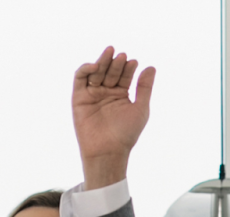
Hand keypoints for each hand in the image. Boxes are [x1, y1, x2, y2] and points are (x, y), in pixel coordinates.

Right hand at [72, 46, 155, 188]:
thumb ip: (144, 88)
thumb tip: (151, 67)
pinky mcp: (79, 98)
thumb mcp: (140, 108)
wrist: (108, 151)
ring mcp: (92, 94)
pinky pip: (80, 79)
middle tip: (122, 56)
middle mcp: (106, 92)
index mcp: (121, 94)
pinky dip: (86, 69)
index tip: (134, 63)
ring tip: (111, 52)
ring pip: (96, 72)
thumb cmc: (126, 133)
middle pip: (111, 71)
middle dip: (116, 63)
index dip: (129, 68)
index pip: (124, 75)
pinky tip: (95, 65)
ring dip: (103, 61)